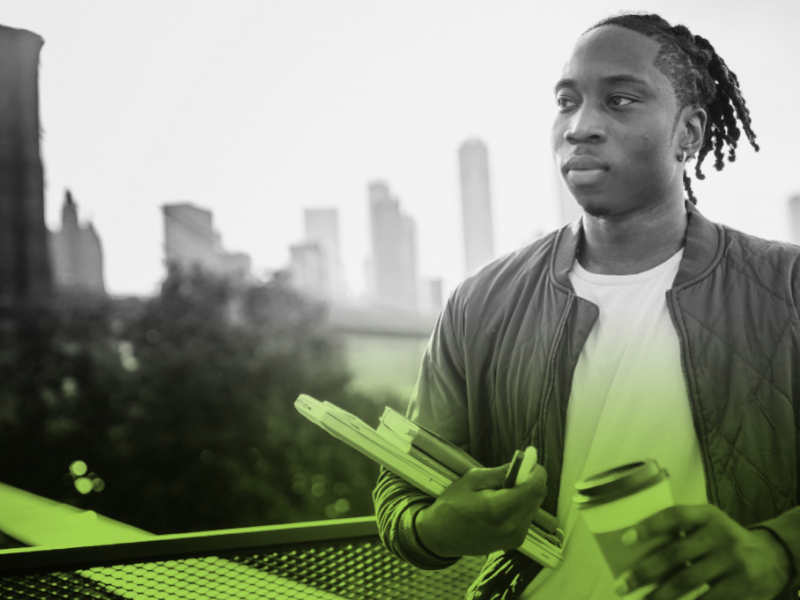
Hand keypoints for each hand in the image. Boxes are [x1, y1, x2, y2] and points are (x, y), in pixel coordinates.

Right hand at [415, 463, 547, 557]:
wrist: (440, 537)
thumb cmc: (452, 505)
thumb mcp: (472, 480)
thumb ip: (499, 472)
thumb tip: (522, 464)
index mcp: (501, 509)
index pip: (535, 488)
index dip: (536, 471)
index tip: (529, 461)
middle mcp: (513, 526)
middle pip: (538, 496)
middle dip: (530, 481)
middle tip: (514, 473)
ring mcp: (516, 537)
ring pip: (534, 507)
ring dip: (525, 494)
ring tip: (503, 491)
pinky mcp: (515, 542)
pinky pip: (526, 517)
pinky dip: (520, 506)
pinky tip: (503, 504)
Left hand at [614, 504, 791, 599]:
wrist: (773, 558)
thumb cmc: (724, 541)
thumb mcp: (708, 525)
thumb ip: (681, 532)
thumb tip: (634, 549)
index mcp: (707, 515)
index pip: (674, 516)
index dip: (648, 526)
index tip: (624, 540)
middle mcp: (720, 534)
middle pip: (674, 553)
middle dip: (644, 572)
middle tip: (621, 586)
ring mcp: (733, 560)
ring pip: (687, 581)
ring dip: (659, 595)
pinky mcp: (742, 584)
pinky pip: (707, 599)